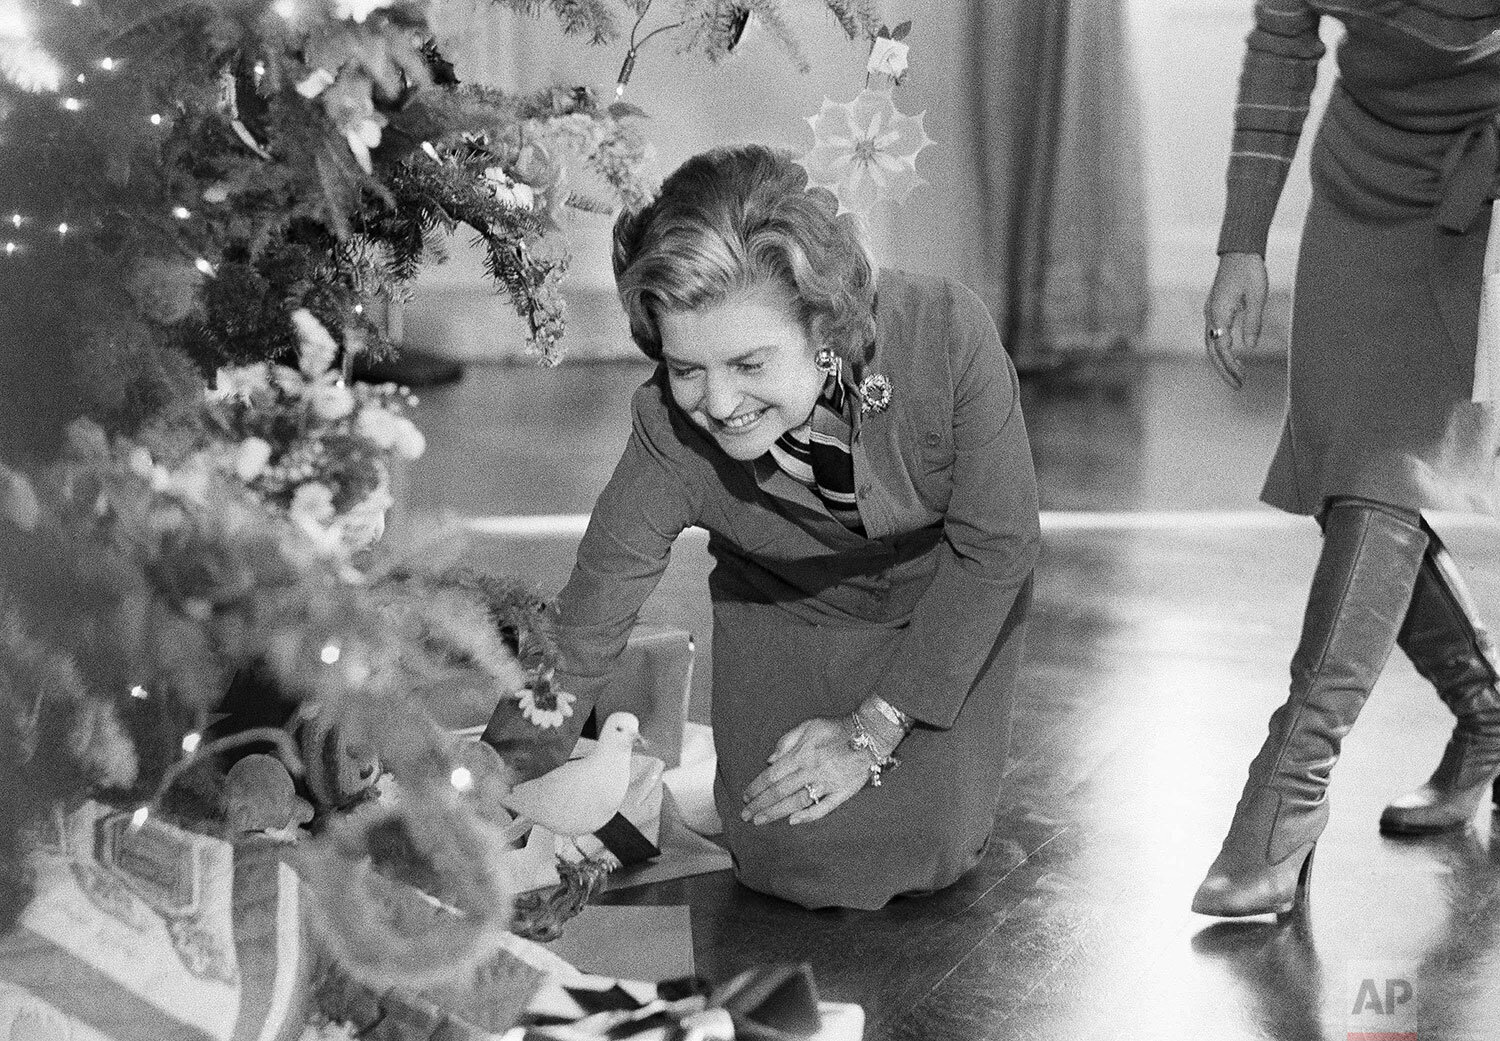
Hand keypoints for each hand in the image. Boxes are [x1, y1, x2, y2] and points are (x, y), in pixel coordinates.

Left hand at [740, 717, 870, 826]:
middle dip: (760, 804)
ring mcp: (827, 783)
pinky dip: (808, 816)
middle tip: (745, 815)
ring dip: (776, 812)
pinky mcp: (842, 792)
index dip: (756, 788)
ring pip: (797, 801)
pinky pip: (823, 808)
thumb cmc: (836, 729)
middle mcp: (811, 770)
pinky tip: (793, 821)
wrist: (869, 735)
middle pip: (780, 791)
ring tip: (760, 821)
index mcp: (801, 754)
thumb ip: (786, 741)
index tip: (745, 797)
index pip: (772, 775)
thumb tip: (769, 760)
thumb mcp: (808, 726)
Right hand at [1203, 251, 1267, 390]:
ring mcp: (1211, 313)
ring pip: (1212, 345)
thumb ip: (1252, 322)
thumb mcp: (1257, 296)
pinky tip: (1234, 357)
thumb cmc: (1249, 270)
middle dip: (1224, 370)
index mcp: (1219, 313)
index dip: (1231, 365)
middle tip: (1239, 386)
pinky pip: (1215, 336)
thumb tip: (1249, 347)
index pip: (1222, 347)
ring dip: (1223, 362)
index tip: (1243, 378)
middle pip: (1212, 350)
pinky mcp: (1215, 311)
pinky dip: (1223, 351)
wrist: (1239, 250)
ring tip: (1239, 376)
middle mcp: (1210, 315)